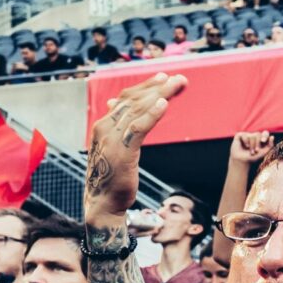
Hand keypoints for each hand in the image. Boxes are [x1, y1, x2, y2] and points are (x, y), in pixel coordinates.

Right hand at [86, 73, 187, 219]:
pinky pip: (138, 128)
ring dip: (159, 95)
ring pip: (137, 110)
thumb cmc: (111, 178)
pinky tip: (164, 105)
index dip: (146, 87)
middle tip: (179, 79)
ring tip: (176, 85)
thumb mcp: (113, 148)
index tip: (164, 78)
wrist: (103, 204)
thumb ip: (117, 127)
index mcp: (103, 125)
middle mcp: (105, 128)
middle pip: (133, 100)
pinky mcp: (122, 152)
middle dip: (157, 87)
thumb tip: (114, 104)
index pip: (126, 99)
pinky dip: (151, 114)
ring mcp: (111, 139)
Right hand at [229, 130, 273, 164]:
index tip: (263, 141)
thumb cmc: (253, 157)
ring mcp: (247, 134)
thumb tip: (272, 136)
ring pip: (251, 136)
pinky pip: (244, 135)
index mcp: (261, 138)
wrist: (242, 161)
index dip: (265, 136)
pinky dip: (245, 142)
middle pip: (258, 134)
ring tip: (250, 152)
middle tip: (256, 150)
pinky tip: (244, 146)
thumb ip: (270, 145)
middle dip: (257, 143)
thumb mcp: (263, 152)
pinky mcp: (240, 135)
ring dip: (252, 145)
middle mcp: (254, 135)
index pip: (265, 133)